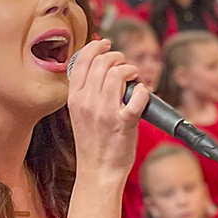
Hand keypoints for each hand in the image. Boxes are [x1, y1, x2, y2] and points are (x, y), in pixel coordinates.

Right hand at [66, 38, 142, 181]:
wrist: (98, 172)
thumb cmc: (93, 143)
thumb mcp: (79, 114)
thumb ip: (85, 91)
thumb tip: (99, 65)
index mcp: (74, 98)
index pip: (82, 60)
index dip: (96, 46)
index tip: (106, 44)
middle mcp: (87, 102)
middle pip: (103, 62)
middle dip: (118, 57)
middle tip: (126, 66)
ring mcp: (105, 112)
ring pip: (119, 72)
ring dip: (132, 70)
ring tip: (135, 79)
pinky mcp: (124, 122)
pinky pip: (138, 94)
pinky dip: (143, 90)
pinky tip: (142, 95)